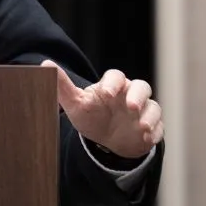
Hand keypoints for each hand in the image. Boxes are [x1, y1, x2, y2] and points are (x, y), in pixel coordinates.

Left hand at [41, 59, 163, 158]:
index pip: (116, 76)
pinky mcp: (152, 128)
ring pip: (154, 107)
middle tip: (130, 107)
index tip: (105, 93)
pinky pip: (160, 128)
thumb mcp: (75, 103)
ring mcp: (144, 111)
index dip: (112, 83)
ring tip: (142, 127)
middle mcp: (131, 95)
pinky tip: (147, 139)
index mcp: (112, 86)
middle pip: (142, 86)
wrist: (107, 141)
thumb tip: (46, 64)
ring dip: (150, 116)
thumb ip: (62, 85)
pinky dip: (156, 133)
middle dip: (138, 96)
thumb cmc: (91, 117)